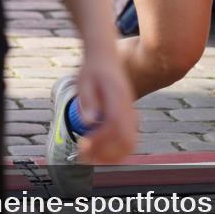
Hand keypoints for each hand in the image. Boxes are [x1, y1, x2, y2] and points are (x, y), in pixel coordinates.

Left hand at [73, 50, 136, 164]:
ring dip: (114, 156)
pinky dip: (117, 150)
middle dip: (108, 155)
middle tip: (88, 157)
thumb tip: (88, 122)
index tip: (83, 144)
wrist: (104, 56)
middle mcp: (128, 107)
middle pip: (127, 141)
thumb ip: (87, 101)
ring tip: (93, 157)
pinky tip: (101, 148)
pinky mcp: (129, 115)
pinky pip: (130, 138)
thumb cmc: (92, 69)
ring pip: (131, 143)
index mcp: (117, 97)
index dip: (100, 141)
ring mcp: (130, 112)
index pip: (114, 126)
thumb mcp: (84, 81)